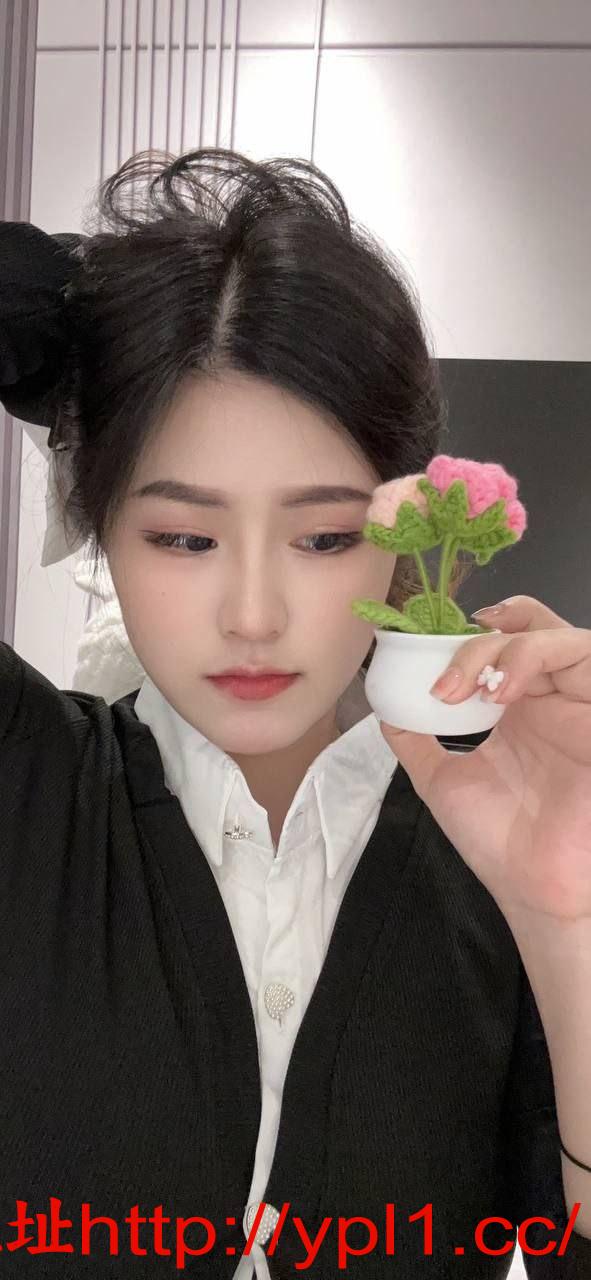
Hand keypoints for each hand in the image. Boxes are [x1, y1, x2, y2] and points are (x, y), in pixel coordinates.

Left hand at [379, 596, 590, 922]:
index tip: (425, 651)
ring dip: (507, 648)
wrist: (535, 891)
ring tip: (472, 690)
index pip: (503, 639)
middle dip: (482, 638)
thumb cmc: (501, 840)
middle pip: (529, 627)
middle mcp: (549, 698)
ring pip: (557, 636)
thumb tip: (385, 706)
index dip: (470, 631)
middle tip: (445, 682)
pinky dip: (537, 659)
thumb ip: (415, 739)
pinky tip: (502, 692)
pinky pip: (586, 661)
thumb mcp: (441, 778)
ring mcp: (577, 705)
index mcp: (517, 706)